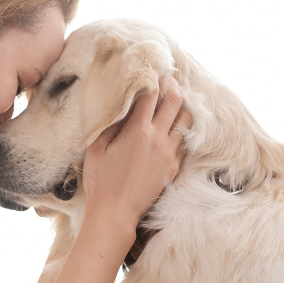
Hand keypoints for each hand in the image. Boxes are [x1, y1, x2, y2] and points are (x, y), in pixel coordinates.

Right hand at [81, 76, 191, 248]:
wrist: (115, 213)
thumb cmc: (100, 180)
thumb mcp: (96, 147)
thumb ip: (109, 123)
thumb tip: (119, 104)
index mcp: (138, 131)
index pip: (151, 94)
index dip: (152, 78)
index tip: (151, 69)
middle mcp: (158, 139)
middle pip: (175, 102)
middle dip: (172, 86)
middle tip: (168, 78)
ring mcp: (169, 154)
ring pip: (186, 121)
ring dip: (181, 107)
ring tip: (174, 101)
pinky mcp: (174, 168)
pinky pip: (185, 141)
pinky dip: (182, 130)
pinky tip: (173, 128)